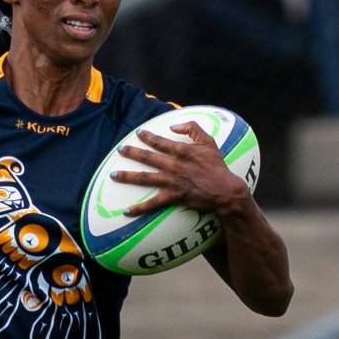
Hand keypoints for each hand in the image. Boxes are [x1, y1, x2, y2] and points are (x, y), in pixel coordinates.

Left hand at [111, 122, 250, 219]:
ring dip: (127, 176)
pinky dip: (139, 208)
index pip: (158, 141)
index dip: (146, 136)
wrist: (224, 189)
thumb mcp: (208, 141)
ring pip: (144, 178)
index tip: (138, 133)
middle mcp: (172, 165)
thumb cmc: (217, 166)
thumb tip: (173, 126)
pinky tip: (127, 211)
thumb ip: (192, 128)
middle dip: (131, 152)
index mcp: (180, 151)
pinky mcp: (172, 197)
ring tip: (114, 175)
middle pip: (147, 157)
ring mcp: (171, 181)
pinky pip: (152, 203)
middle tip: (120, 150)